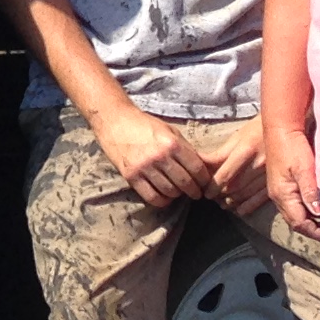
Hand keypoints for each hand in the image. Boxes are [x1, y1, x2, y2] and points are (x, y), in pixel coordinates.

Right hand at [89, 101, 213, 207]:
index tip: (205, 183)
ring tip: (179, 191)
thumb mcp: (170, 131)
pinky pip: (152, 197)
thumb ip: (185, 149)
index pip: (197, 169)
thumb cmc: (145, 124)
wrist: (114, 120)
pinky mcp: (131, 176)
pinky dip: (162, 200)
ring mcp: (144, 167)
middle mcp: (160, 157)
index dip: (205, 180)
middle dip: (194, 191)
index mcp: (172, 143)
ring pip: (170, 192)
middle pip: (186, 183)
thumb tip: (203, 168)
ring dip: (178, 195)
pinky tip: (164, 195)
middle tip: (196, 193)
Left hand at [199, 118, 271, 213]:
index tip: (204, 191)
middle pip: (235, 186)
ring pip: (247, 194)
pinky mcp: (278, 180)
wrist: (287, 127)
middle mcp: (258, 164)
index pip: (225, 174)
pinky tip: (240, 210)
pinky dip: (249, 206)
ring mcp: (269, 174)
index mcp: (246, 150)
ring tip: (223, 204)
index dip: (212, 186)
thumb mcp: (238, 136)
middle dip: (220, 194)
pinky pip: (262, 198)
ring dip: (232, 201)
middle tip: (211, 198)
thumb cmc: (257, 129)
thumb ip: (221, 153)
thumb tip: (202, 164)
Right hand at [265, 121, 319, 235]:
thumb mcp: (304, 169)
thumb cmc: (292, 147)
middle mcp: (278, 196)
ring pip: (294, 214)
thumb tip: (318, 214)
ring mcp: (278, 191)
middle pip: (295, 222)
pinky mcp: (281, 184)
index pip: (299, 223)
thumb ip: (310, 192)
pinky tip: (316, 208)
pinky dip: (305, 211)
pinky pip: (293, 205)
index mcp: (283, 195)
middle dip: (313, 230)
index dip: (316, 233)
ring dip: (309, 222)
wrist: (280, 128)